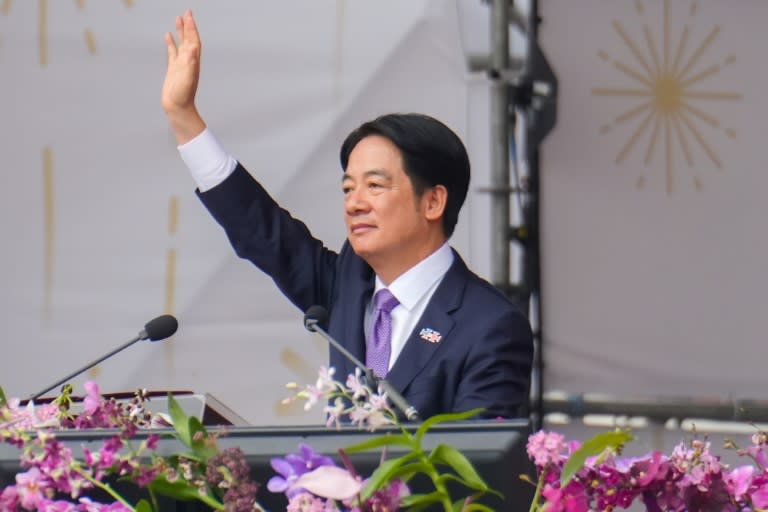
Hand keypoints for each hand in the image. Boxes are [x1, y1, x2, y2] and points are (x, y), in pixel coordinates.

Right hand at [162, 10, 204, 143]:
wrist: (178, 108)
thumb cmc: (183, 96)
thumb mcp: (187, 79)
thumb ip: (191, 64)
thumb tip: (193, 49)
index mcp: (192, 62)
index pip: (194, 40)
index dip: (192, 28)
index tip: (189, 15)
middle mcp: (188, 61)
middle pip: (189, 39)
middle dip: (188, 25)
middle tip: (187, 11)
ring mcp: (181, 64)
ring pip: (181, 43)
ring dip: (181, 31)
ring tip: (178, 18)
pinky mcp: (173, 69)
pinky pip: (172, 52)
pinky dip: (171, 42)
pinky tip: (168, 35)